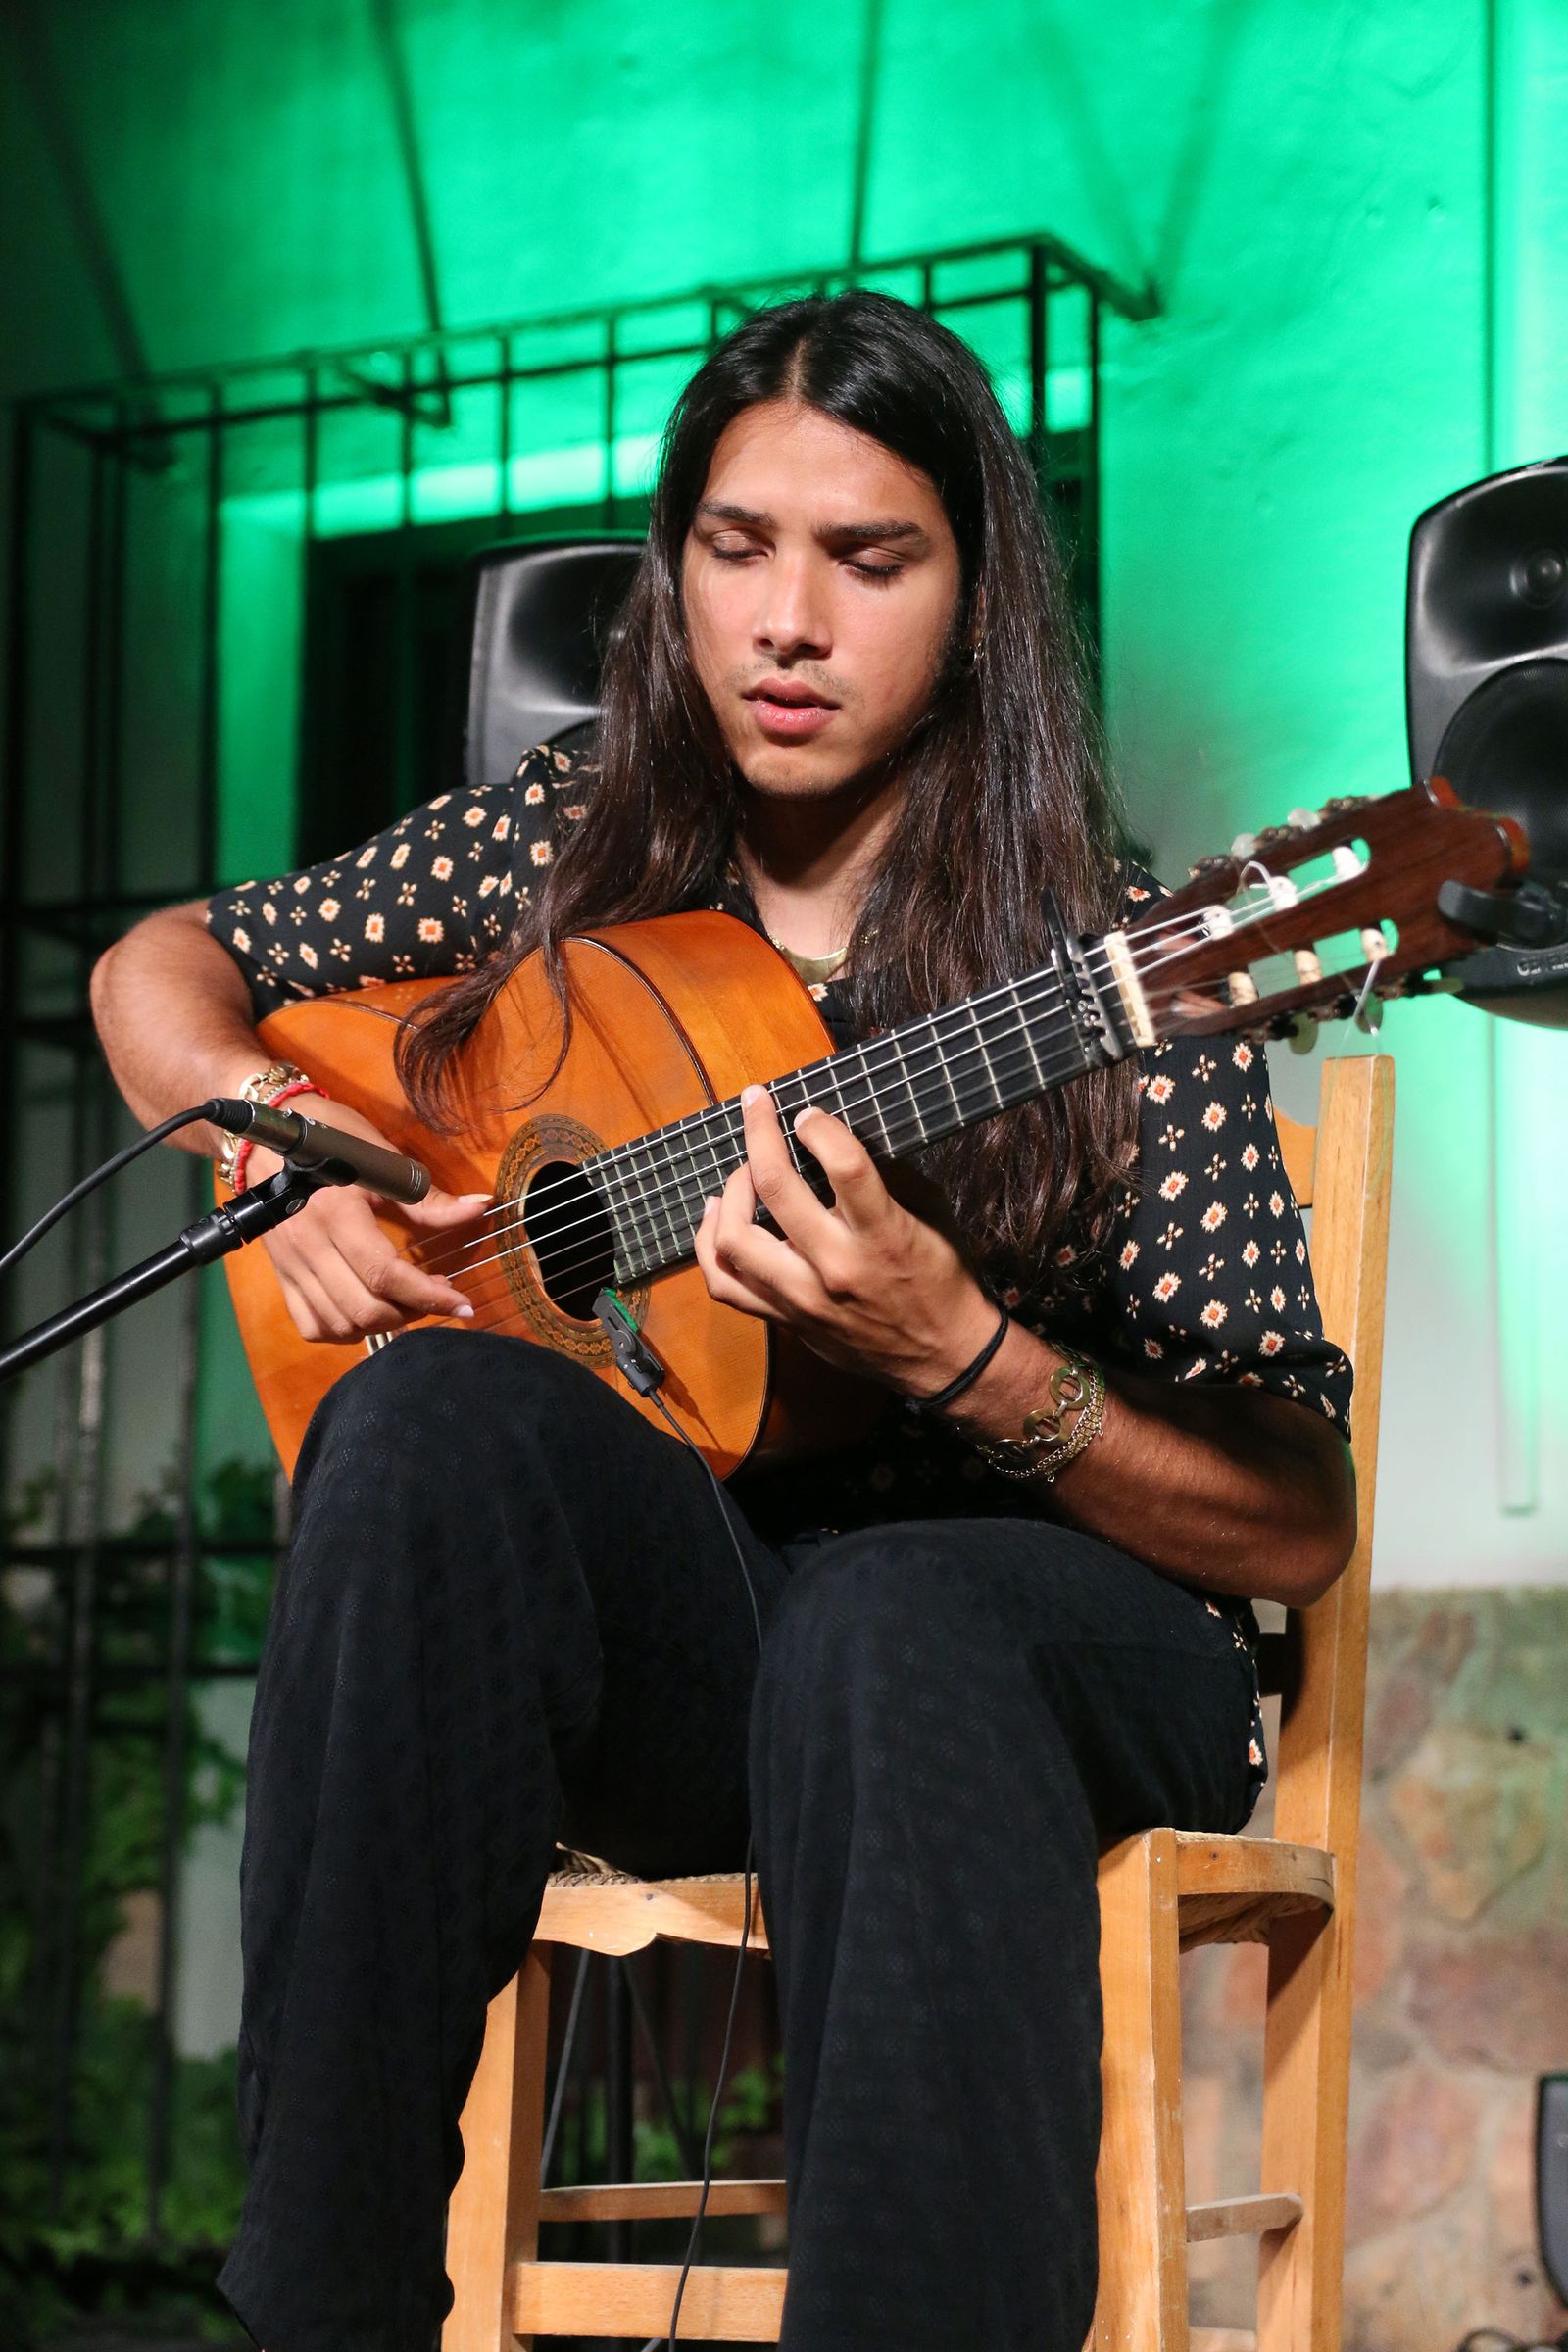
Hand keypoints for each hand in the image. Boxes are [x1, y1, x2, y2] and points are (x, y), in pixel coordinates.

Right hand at [247, 1101, 491, 1342]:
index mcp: (338, 1215)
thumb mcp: (382, 1159)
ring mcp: (292, 1266)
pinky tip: (366, 1311)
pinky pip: (311, 1325)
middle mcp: (310, 1247)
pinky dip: (344, 1330)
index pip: (386, 1275)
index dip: (431, 1297)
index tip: (464, 1305)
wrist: (264, 1140)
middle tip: (435, 1294)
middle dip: (412, 1312)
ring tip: (406, 1303)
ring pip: (340, 1324)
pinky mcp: (282, 1277)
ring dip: (382, 1324)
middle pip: (365, 1309)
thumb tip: (480, 1207)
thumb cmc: (330, 1138)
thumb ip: (429, 1198)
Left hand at [692, 1084, 996, 1393]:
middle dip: (758, 1133)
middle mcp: (837, 1266)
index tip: (808, 1114)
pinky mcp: (787, 1320)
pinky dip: (709, 1244)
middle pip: (775, 1189)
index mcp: (883, 1235)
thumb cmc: (942, 1280)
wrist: (943, 1357)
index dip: (819, 1127)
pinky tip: (716, 1216)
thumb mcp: (932, 1216)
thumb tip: (836, 1138)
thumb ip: (886, 1177)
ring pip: (734, 1239)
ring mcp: (804, 1299)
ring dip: (730, 1191)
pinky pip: (726, 1284)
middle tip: (757, 1106)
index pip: (844, 1164)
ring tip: (742, 1171)